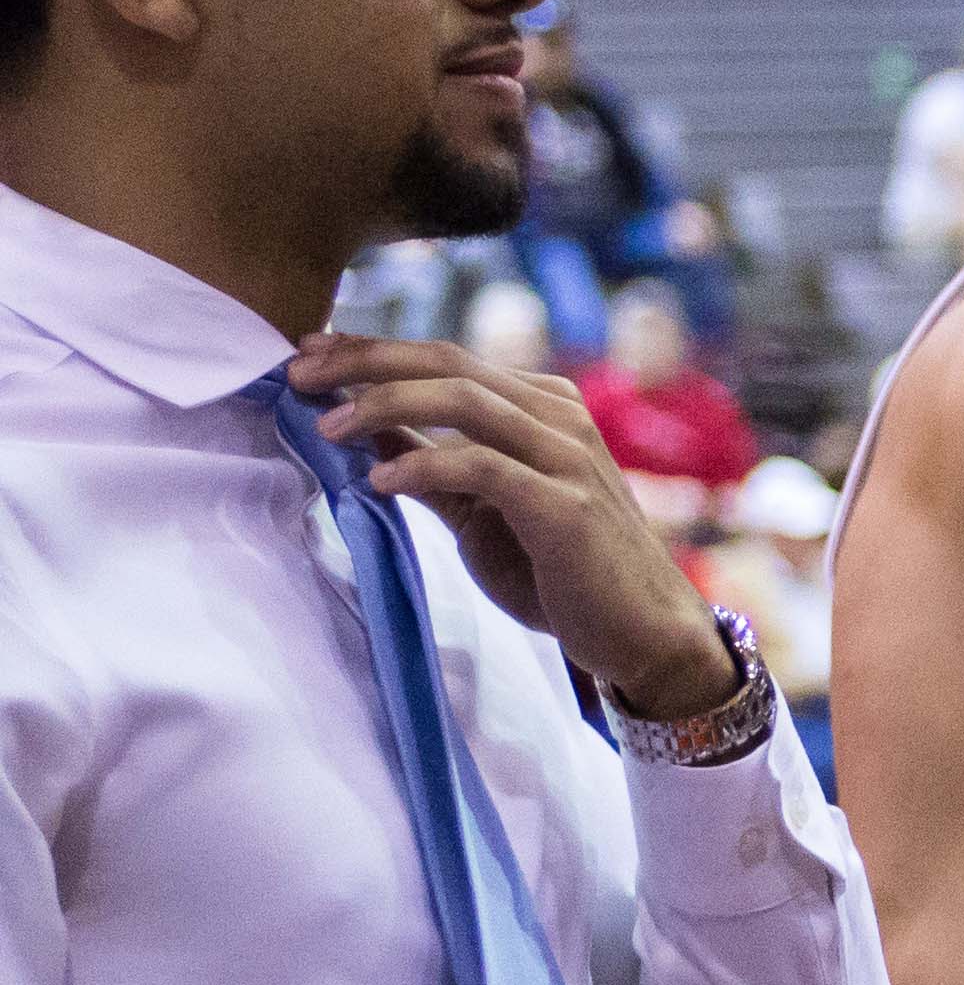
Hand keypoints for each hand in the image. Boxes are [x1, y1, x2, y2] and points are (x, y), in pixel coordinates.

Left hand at [283, 334, 734, 718]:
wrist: (645, 634)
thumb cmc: (565, 572)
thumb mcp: (484, 509)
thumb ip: (435, 466)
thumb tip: (364, 430)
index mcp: (543, 407)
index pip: (446, 358)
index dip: (371, 350)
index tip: (308, 355)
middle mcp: (560, 418)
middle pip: (448, 363)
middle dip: (364, 362)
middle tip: (297, 374)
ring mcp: (569, 458)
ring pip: (464, 400)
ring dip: (384, 405)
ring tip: (326, 427)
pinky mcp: (566, 507)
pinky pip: (483, 468)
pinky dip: (424, 467)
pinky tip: (379, 481)